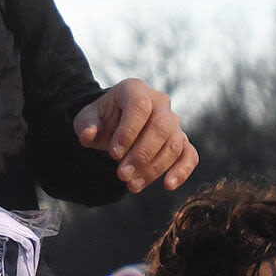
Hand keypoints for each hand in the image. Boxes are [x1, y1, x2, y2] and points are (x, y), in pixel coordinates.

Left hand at [74, 79, 198, 193]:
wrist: (113, 125)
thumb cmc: (101, 120)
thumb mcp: (86, 119)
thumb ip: (86, 126)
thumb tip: (88, 135)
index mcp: (135, 90)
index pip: (139, 107)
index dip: (128, 132)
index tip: (114, 154)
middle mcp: (160, 102)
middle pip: (160, 128)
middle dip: (142, 155)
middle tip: (122, 175)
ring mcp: (173, 121)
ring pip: (173, 144)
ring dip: (154, 168)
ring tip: (132, 185)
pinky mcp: (180, 140)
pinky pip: (189, 155)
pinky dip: (182, 170)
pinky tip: (168, 185)